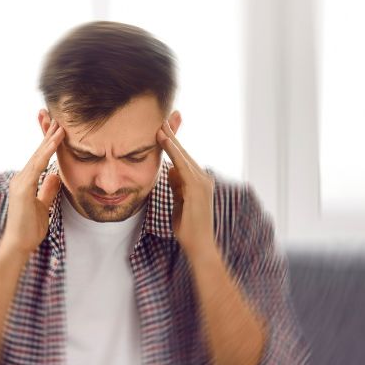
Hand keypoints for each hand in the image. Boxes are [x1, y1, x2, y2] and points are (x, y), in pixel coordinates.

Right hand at [1, 121, 63, 256]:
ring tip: (60, 125)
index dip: (48, 144)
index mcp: (25, 182)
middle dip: (47, 135)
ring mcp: (20, 182)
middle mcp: (21, 178)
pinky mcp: (23, 188)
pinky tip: (55, 142)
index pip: (39, 159)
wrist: (18, 244)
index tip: (57, 130)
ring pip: (38, 156)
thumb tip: (55, 176)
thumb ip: (47, 190)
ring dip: (49, 140)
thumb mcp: (44, 206)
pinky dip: (47, 153)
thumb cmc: (29, 229)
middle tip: (57, 118)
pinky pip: (37, 166)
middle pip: (37, 153)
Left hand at [156, 120, 214, 255]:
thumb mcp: (179, 201)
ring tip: (160, 125)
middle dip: (173, 136)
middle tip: (162, 120)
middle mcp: (203, 178)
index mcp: (199, 182)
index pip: (184, 159)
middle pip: (184, 153)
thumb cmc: (188, 227)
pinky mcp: (197, 187)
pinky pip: (182, 164)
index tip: (164, 130)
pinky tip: (164, 140)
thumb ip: (177, 185)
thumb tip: (170, 171)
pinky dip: (173, 151)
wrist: (200, 244)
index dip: (174, 144)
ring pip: (183, 155)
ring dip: (171, 140)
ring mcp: (202, 182)